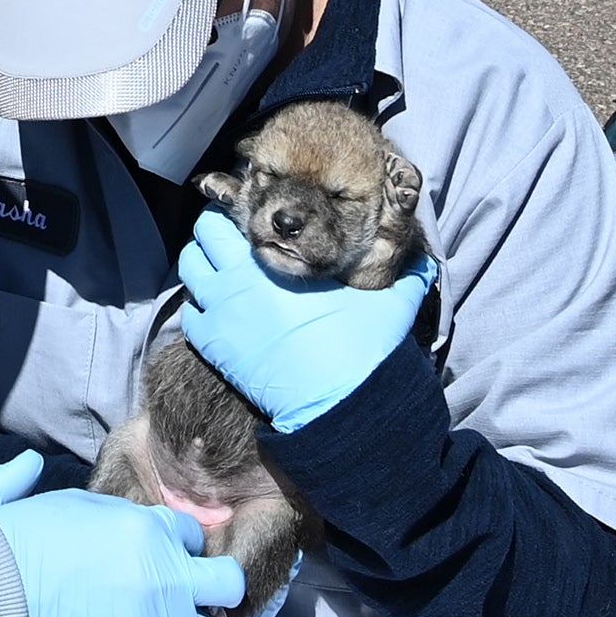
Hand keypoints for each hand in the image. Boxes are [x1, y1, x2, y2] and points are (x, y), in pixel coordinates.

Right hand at [0, 488, 243, 616]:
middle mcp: (166, 576)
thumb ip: (107, 509)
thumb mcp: (66, 505)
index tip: (162, 560)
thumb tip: (56, 477)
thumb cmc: (17, 544)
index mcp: (149, 529)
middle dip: (206, 590)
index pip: (193, 538)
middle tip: (178, 598)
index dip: (178, 550)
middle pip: (224, 586)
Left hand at [175, 210, 435, 432]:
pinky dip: (199, 310)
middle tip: (230, 240)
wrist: (339, 404)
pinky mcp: (215, 349)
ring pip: (189, 271)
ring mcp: (222, 314)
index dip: (240, 212)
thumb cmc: (362, 348)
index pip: (236, 216)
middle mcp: (240, 280)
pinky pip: (190, 317)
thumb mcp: (391, 303)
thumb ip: (407, 276)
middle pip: (203, 236)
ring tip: (218, 272)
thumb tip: (427, 262)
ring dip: (201, 267)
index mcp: (277, 259)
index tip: (250, 217)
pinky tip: (217, 314)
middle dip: (214, 233)